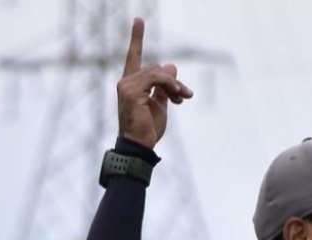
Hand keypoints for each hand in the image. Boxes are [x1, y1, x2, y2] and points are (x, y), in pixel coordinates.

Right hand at [116, 16, 193, 147]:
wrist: (140, 146)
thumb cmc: (148, 129)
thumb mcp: (160, 104)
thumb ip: (165, 86)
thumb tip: (172, 65)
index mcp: (131, 84)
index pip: (134, 57)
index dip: (136, 39)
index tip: (139, 20)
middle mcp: (126, 82)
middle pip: (156, 67)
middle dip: (173, 81)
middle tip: (185, 95)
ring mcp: (127, 86)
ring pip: (158, 72)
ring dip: (174, 85)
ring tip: (183, 98)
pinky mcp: (131, 91)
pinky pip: (157, 78)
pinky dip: (170, 85)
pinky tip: (177, 96)